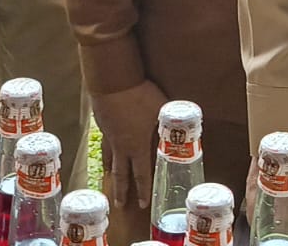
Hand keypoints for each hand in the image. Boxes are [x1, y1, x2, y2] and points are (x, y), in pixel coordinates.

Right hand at [90, 80, 166, 212]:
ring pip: (108, 158)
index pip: (140, 172)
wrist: (111, 82)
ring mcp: (108, 135)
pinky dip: (103, 151)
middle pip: (120, 172)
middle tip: (118, 205)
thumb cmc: (139, 96)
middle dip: (121, 190)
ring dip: (110, 171)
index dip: (142, 189)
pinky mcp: (101, 123)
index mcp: (136, 145)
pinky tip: (105, 149)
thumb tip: (186, 128)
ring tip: (108, 178)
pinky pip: (103, 143)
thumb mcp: (161, 110)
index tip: (142, 204)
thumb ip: (171, 122)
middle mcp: (120, 145)